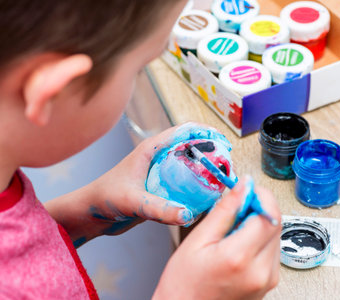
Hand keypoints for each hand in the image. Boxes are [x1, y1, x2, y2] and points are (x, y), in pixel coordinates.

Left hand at [46, 122, 224, 245]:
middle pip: (192, 147)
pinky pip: (185, 184)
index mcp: (151, 149)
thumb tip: (187, 214)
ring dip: (206, 171)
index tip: (224, 143)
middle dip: (212, 153)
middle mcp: (159, 158)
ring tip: (222, 181)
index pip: (184, 131)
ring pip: (191, 166)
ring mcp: (161, 173)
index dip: (207, 132)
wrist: (91, 214)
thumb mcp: (133, 201)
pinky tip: (207, 198)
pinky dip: (198, 187)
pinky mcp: (162, 188)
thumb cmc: (104, 198)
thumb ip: (159, 208)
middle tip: (227, 165)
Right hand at [153, 177, 280, 299]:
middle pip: (275, 224)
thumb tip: (243, 186)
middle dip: (258, 207)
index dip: (260, 196)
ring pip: (275, 235)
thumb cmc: (184, 284)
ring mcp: (267, 280)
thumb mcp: (197, 240)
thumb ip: (224, 211)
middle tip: (235, 206)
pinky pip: (271, 250)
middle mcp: (261, 272)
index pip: (268, 215)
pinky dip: (258, 239)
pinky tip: (238, 243)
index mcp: (240, 258)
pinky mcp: (268, 283)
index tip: (246, 188)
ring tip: (232, 229)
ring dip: (259, 223)